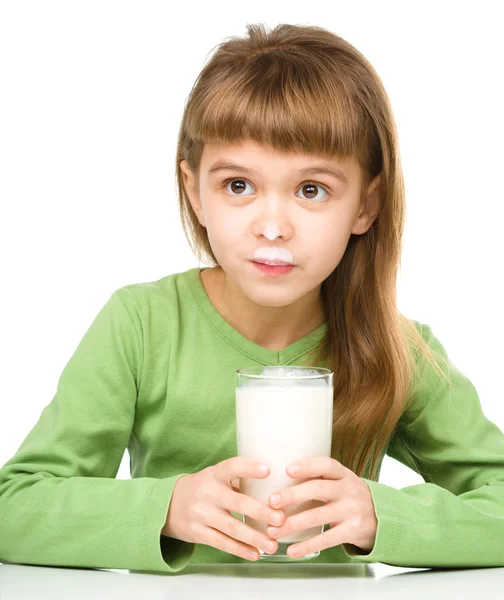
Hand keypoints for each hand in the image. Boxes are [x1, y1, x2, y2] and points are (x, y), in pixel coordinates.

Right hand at [162, 457, 285, 560]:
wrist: (168, 504)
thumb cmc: (203, 488)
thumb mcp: (215, 476)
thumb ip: (238, 480)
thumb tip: (274, 485)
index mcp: (214, 474)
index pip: (232, 466)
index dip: (249, 468)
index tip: (268, 470)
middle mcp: (208, 492)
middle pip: (237, 502)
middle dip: (260, 511)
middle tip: (279, 518)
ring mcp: (202, 514)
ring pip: (231, 527)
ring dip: (254, 537)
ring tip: (272, 544)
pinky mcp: (198, 532)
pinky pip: (222, 542)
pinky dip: (240, 550)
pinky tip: (255, 554)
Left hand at [265, 457, 377, 557]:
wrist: (383, 519)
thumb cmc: (349, 497)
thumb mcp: (341, 482)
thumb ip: (319, 478)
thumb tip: (279, 480)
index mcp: (344, 474)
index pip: (326, 465)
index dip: (307, 466)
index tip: (287, 470)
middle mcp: (349, 489)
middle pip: (318, 489)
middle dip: (293, 495)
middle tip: (272, 502)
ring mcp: (352, 510)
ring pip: (318, 516)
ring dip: (293, 523)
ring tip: (273, 530)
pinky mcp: (353, 531)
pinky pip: (327, 539)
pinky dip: (307, 545)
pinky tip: (292, 550)